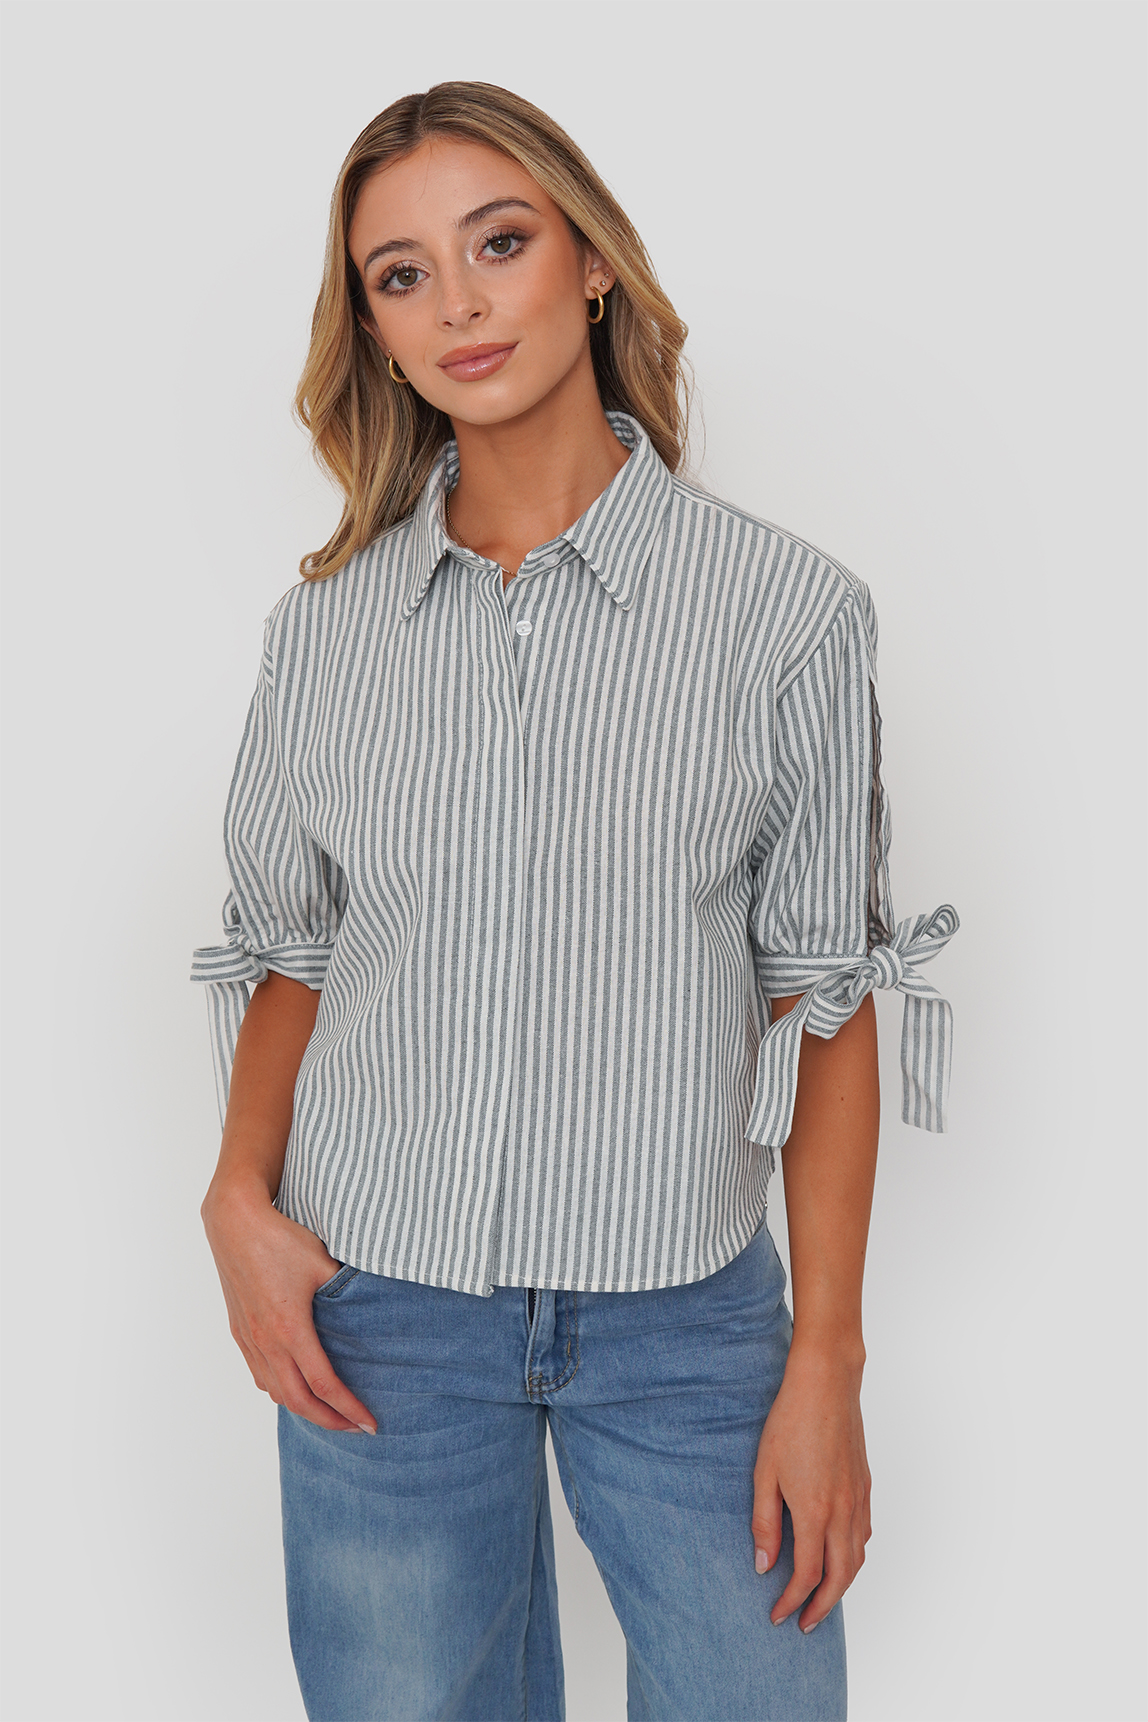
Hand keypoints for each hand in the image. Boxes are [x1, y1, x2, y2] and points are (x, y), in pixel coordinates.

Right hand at [202, 1178, 377, 1434]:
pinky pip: (259, 1375)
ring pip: (275, 1392)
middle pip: (298, 1401)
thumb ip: (348, 1291)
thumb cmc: (281, 1239)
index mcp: (291, 1330)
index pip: (324, 1386)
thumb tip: (374, 1307)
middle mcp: (266, 1342)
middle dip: (329, 1420)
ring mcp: (249, 1340)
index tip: (370, 1424)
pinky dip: (280, 1390)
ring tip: (330, 1411)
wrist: (234, 1222)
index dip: (349, 1410)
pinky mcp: (239, 1332)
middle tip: (355, 1428)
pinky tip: (294, 1386)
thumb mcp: (324, 1263)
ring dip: (303, 1408)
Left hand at [751, 1347, 870, 1630]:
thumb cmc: (790, 1422)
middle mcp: (843, 1513)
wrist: (826, 1384)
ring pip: (858, 1559)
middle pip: (839, 1578)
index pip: (805, 1575)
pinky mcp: (866, 1485)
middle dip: (822, 1607)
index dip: (791, 1601)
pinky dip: (855, 1556)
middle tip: (805, 1624)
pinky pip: (865, 1534)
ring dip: (841, 1586)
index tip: (777, 1614)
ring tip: (823, 1598)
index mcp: (814, 1513)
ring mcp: (859, 1499)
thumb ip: (764, 1522)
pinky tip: (841, 1555)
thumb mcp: (764, 1472)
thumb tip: (763, 1565)